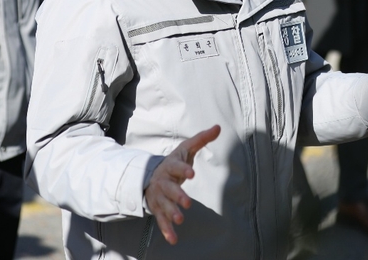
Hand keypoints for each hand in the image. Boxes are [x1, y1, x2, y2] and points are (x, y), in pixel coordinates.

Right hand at [145, 125, 220, 244]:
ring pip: (163, 206)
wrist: (149, 176)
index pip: (176, 167)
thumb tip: (218, 127)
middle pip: (169, 189)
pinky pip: (161, 220)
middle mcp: (162, 182)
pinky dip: (166, 230)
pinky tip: (174, 239)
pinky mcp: (157, 209)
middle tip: (187, 203)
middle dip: (177, 196)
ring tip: (180, 220)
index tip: (192, 173)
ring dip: (171, 213)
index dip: (183, 170)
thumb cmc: (173, 162)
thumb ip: (201, 139)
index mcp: (169, 166)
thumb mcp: (186, 149)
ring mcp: (158, 197)